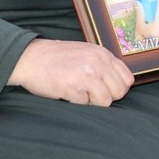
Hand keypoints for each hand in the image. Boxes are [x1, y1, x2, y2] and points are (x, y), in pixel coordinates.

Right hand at [8, 38, 133, 104]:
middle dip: (107, 97)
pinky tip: (67, 92)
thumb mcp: (87, 53)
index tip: (106, 89)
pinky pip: (85, 104)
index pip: (127, 79)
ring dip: (92, 102)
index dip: (118, 88)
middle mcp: (97, 63)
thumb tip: (119, 84)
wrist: (31, 58)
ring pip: (105, 101)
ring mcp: (86, 75)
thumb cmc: (58, 58)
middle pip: (119, 92)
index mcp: (103, 54)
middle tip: (91, 93)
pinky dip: (77, 102)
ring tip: (79, 93)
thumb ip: (104, 65)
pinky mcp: (72, 87)